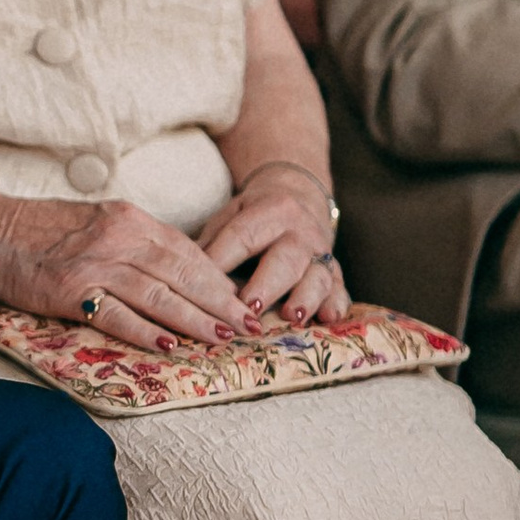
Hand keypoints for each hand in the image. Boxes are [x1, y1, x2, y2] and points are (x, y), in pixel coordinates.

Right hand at [0, 193, 255, 352]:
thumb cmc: (40, 231)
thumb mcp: (97, 222)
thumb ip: (136, 242)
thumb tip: (177, 271)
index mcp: (128, 218)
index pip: (187, 251)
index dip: (219, 278)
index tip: (244, 300)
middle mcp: (117, 237)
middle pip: (182, 273)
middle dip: (221, 302)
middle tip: (250, 327)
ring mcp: (94, 263)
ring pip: (158, 294)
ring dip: (195, 320)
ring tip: (223, 339)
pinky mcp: (70, 290)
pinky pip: (116, 313)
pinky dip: (146, 331)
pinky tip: (170, 346)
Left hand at [196, 161, 348, 328]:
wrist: (296, 199)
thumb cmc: (250, 218)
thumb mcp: (227, 219)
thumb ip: (208, 245)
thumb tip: (178, 275)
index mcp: (270, 211)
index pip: (243, 236)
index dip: (223, 261)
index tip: (202, 286)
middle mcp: (300, 231)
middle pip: (286, 258)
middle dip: (267, 283)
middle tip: (249, 307)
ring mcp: (321, 253)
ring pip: (317, 274)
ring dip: (305, 297)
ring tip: (291, 316)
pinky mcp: (336, 272)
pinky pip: (340, 290)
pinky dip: (336, 305)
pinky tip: (330, 319)